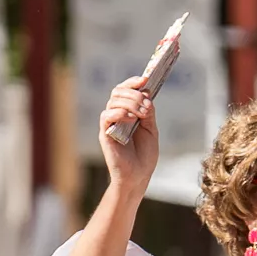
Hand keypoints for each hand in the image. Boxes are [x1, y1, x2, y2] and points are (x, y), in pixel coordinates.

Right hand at [98, 74, 160, 189]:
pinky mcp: (105, 133)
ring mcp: (110, 123)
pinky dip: (119, 113)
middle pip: (118, 92)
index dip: (133, 82)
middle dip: (134, 94)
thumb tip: (146, 93)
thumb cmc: (144, 155)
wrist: (138, 175)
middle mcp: (116, 115)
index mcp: (127, 112)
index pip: (125, 90)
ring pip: (113, 101)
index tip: (145, 80)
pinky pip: (106, 116)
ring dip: (131, 103)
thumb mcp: (151, 129)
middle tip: (147, 106)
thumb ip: (148, 112)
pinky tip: (131, 119)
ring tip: (143, 115)